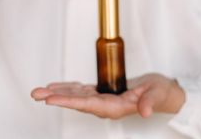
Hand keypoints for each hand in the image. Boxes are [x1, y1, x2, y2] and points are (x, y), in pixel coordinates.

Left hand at [31, 73, 185, 119]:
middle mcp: (106, 106)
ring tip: (39, 90)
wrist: (165, 94)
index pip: (87, 105)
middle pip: (76, 102)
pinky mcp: (104, 93)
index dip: (68, 102)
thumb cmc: (162, 93)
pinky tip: (56, 86)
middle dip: (56, 98)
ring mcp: (104, 100)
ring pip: (76, 97)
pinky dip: (68, 88)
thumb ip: (150, 103)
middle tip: (35, 94)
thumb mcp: (158, 94)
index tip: (50, 100)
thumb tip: (143, 112)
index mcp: (116, 107)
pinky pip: (82, 91)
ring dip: (58, 93)